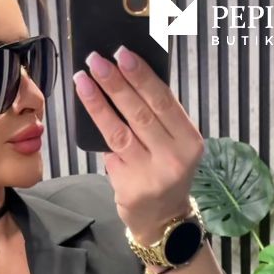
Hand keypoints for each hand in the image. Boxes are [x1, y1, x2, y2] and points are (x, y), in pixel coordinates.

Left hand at [73, 45, 204, 244]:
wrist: (162, 220)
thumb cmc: (165, 172)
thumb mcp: (174, 145)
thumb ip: (158, 118)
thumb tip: (126, 75)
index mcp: (189, 140)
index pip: (164, 101)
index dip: (142, 76)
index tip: (123, 53)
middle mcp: (174, 158)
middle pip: (141, 113)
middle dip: (116, 83)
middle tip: (97, 60)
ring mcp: (151, 175)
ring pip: (120, 131)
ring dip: (99, 102)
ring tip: (83, 79)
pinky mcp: (130, 188)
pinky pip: (110, 152)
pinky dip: (98, 130)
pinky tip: (86, 109)